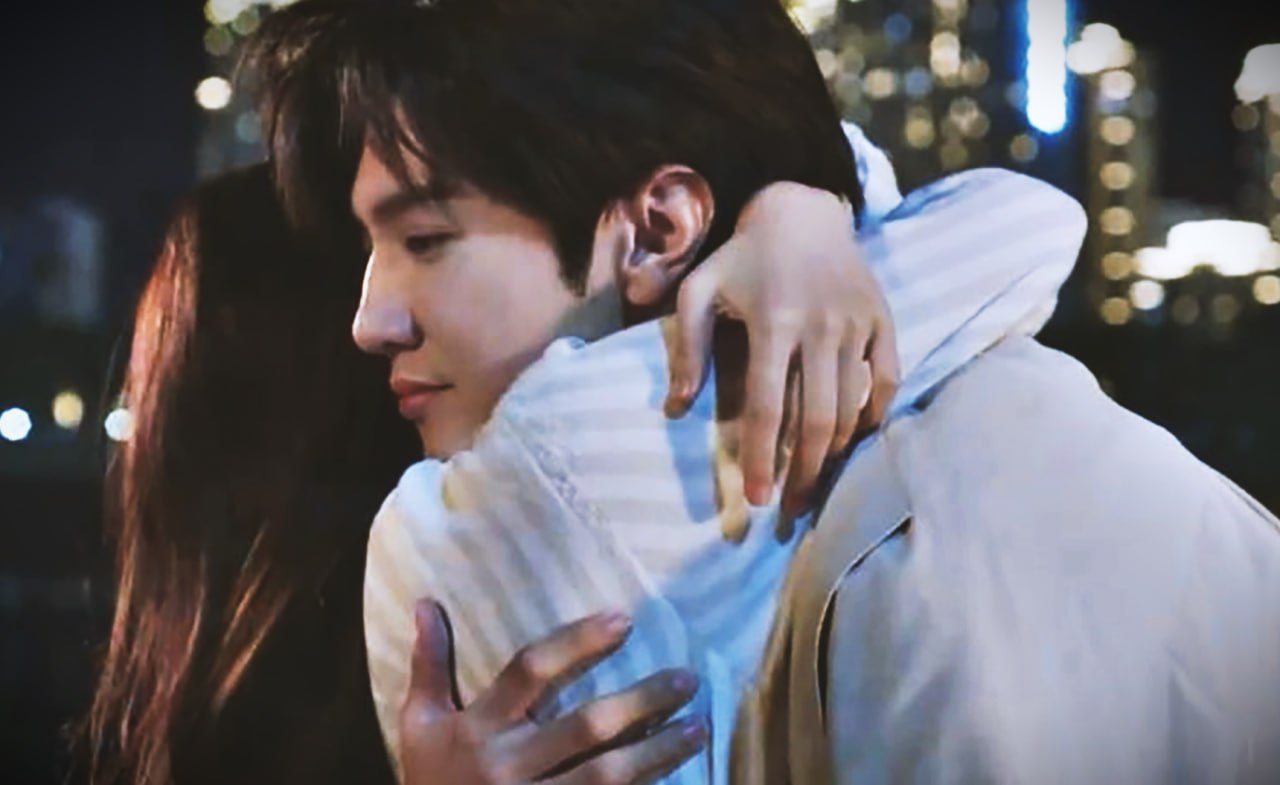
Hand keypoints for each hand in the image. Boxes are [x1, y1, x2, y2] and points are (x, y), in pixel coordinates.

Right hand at [400, 600, 707, 784]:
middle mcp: (507, 764)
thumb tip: (426, 602)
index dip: (578, 642)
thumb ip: (428, 664)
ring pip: (608, 775)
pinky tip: (677, 777)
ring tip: (699, 727)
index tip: (625, 619)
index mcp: (478, 727)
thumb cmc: (429, 780)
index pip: (531, 670)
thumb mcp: (419, 724)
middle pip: (584, 726)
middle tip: (687, 678)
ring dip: (659, 751)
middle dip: (641, 700)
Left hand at [666, 182, 898, 515]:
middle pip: (818, 419)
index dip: (763, 459)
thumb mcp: (699, 289)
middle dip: (804, 474)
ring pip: (853, 407)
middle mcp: (822, 326)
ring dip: (836, 454)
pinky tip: (854, 442)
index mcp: (774, 321)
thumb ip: (687, 347)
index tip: (756, 501)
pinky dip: (873, 417)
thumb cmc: (742, 257)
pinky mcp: (884, 322)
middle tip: (789, 510)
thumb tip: (676, 409)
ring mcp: (858, 324)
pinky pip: (886, 382)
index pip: (769, 407)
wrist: (803, 211)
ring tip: (815, 486)